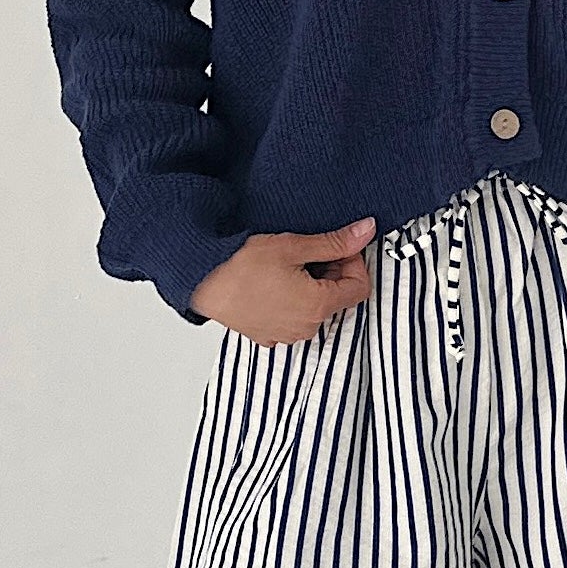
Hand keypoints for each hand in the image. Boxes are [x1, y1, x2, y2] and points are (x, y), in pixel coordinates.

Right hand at [188, 216, 377, 343]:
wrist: (201, 280)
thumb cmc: (240, 265)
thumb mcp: (294, 246)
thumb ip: (335, 242)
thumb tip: (365, 232)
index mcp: (318, 306)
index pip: (360, 287)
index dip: (353, 263)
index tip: (337, 247)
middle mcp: (306, 327)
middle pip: (338, 298)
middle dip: (332, 273)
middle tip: (309, 252)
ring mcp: (287, 335)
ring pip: (316, 308)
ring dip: (312, 286)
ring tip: (288, 266)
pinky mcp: (268, 336)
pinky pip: (293, 318)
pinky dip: (292, 300)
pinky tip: (274, 282)